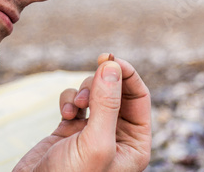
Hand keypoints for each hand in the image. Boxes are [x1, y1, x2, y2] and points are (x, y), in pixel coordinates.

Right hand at [14, 54, 150, 171]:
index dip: (127, 75)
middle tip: (89, 83)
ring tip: (74, 107)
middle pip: (117, 91)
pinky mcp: (69, 128)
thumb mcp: (96, 142)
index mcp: (134, 144)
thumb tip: (111, 65)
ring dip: (83, 92)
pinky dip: (68, 100)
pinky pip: (74, 100)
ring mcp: (92, 131)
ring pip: (94, 92)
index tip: (109, 60)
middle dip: (101, 84)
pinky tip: (64, 113)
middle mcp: (116, 136)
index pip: (139, 98)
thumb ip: (107, 104)